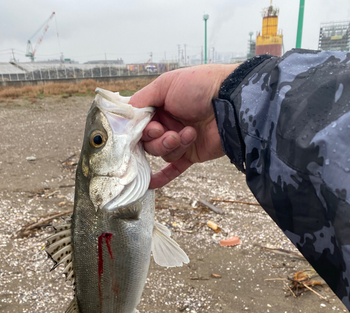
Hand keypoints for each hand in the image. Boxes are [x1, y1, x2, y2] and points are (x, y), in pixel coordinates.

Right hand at [129, 64, 237, 187]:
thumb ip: (142, 99)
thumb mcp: (166, 84)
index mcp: (160, 105)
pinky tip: (149, 185)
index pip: (139, 124)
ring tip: (187, 134)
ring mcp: (179, 140)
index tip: (149, 127)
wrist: (232, 102)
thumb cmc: (201, 86)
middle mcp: (168, 122)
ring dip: (171, 145)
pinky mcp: (191, 154)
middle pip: (147, 141)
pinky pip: (174, 169)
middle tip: (166, 132)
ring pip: (161, 153)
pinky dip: (162, 177)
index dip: (140, 129)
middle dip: (156, 139)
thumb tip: (124, 115)